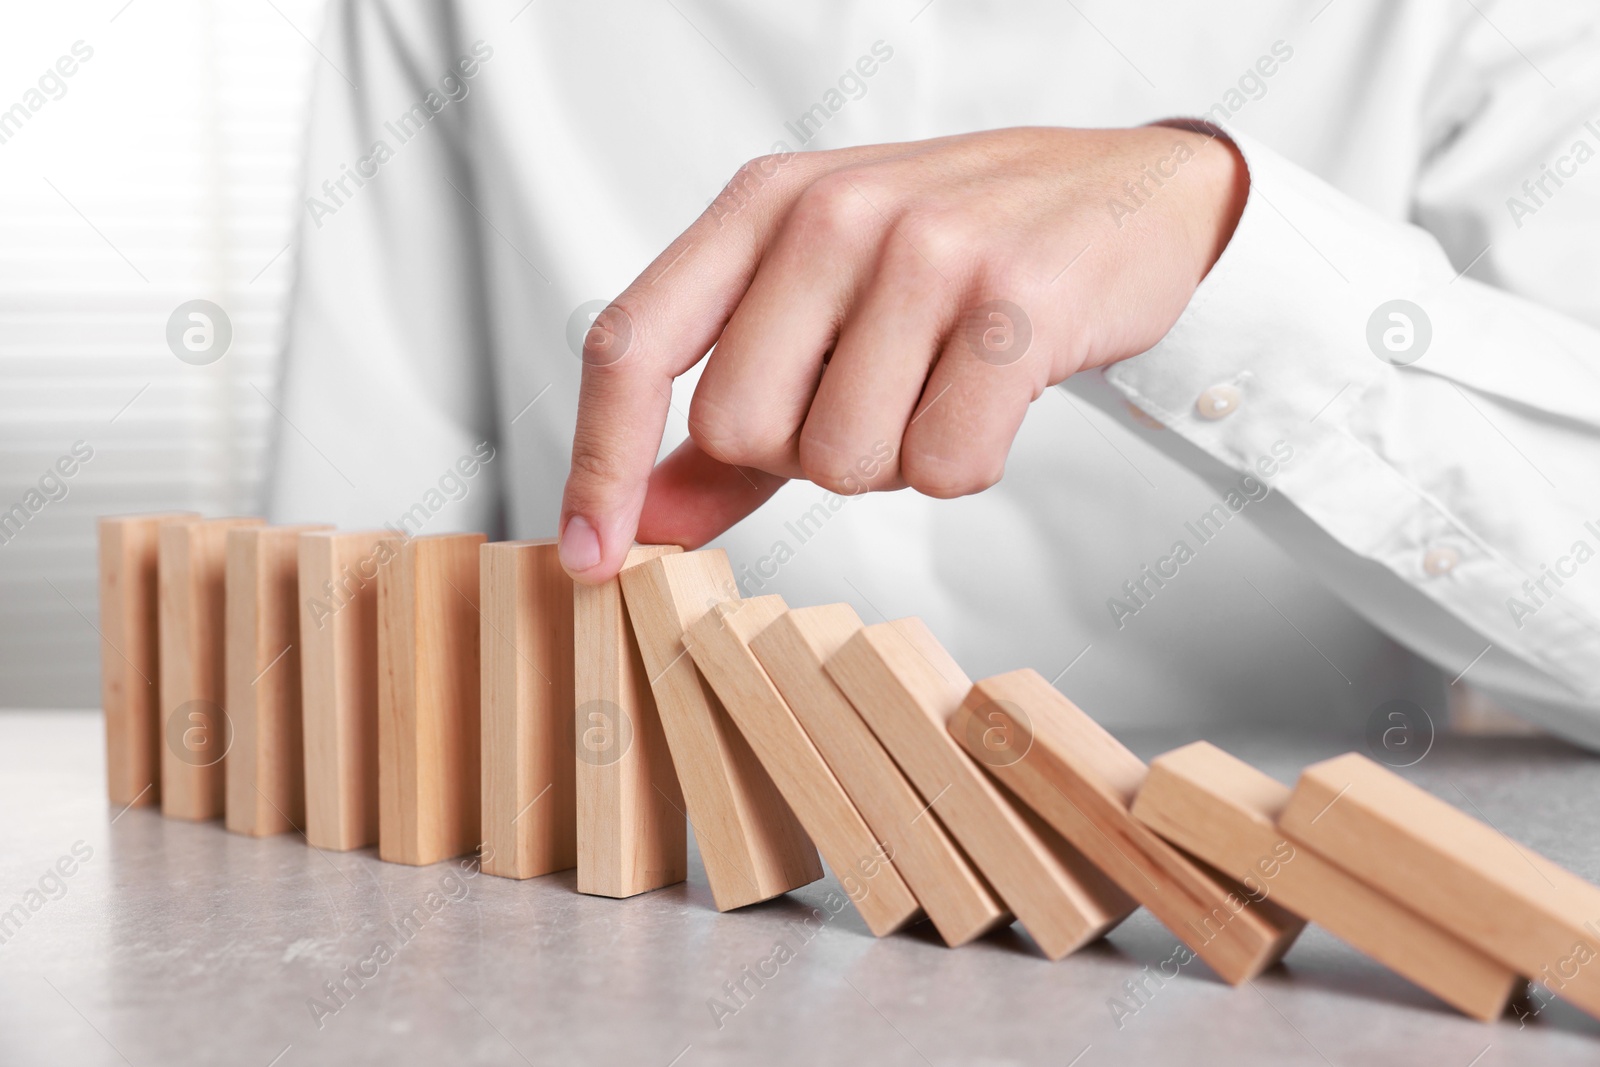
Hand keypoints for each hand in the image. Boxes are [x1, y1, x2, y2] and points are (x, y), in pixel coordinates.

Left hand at [558, 124, 1248, 581]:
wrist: (1129, 194)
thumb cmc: (960, 256)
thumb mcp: (823, 310)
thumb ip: (727, 430)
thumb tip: (636, 525)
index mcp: (761, 206)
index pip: (632, 343)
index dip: (598, 461)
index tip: (591, 557)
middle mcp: (828, 213)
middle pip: (740, 429)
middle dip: (804, 455)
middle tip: (878, 396)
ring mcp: (924, 250)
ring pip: (842, 460)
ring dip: (893, 459)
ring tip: (942, 384)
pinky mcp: (1012, 302)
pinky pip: (943, 467)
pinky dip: (968, 463)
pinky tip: (996, 396)